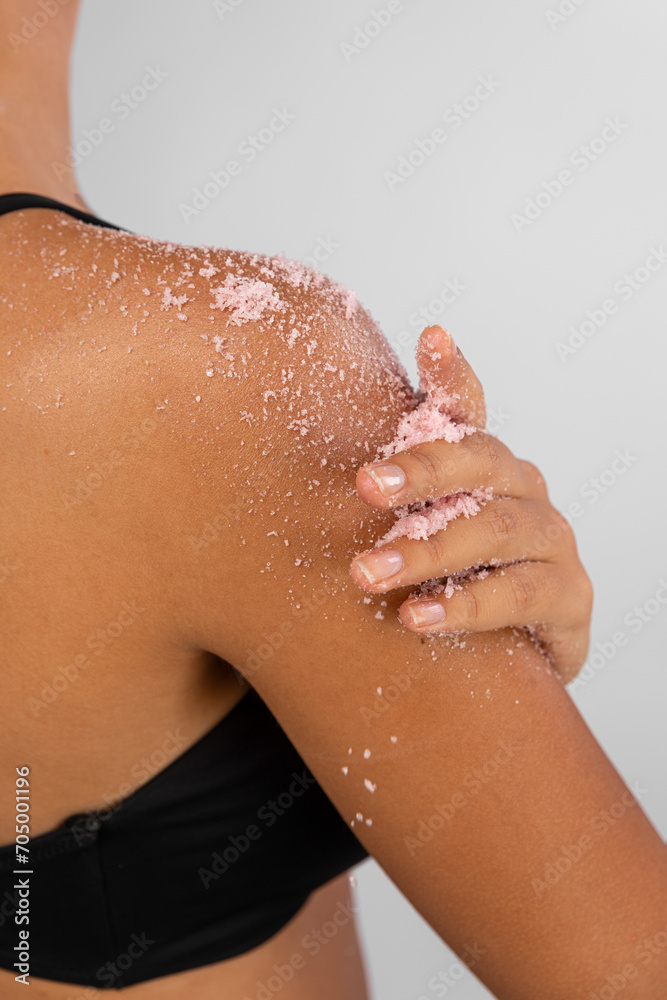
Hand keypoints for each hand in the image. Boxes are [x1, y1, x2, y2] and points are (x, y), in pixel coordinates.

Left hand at [349, 325, 592, 682]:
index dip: (453, 375)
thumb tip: (336, 420)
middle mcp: (524, 490)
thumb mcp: (413, 530)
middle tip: (364, 487)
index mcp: (484, 465)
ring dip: (428, 551)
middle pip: (482, 463)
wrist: (502, 655)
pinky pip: (519, 594)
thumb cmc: (446, 578)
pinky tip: (417, 617)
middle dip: (421, 472)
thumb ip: (389, 483)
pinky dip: (466, 605)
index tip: (430, 339)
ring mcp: (552, 541)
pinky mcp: (569, 597)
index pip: (469, 411)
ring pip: (496, 530)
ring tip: (368, 574)